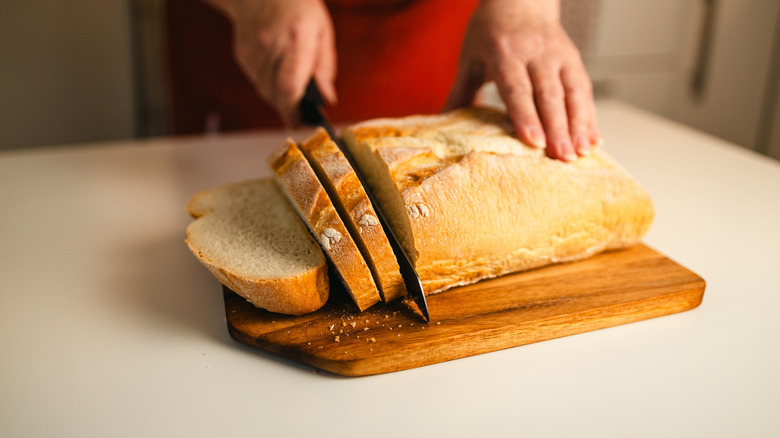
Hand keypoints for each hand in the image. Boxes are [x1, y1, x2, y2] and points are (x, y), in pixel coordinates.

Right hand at [218, 0, 336, 126]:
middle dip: (290, 109)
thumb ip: (325, 66)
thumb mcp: (322, 30)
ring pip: (266, 91)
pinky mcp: (242, 56)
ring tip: (292, 87)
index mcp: (297, 38)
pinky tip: (278, 72)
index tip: (300, 123)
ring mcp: (253, 52)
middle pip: (277, 94)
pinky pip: (258, 82)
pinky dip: (270, 86)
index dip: (294, 110)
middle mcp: (271, 46)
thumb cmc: (297, 7)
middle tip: (300, 115)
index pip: (290, 85)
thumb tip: (327, 97)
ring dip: (281, 98)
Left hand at [447, 0, 598, 160]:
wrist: (520, 0)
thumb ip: (460, 91)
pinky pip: (585, 89)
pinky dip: (590, 116)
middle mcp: (535, 52)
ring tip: (581, 154)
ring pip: (573, 92)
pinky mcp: (574, 58)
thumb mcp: (470, 58)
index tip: (534, 143)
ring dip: (580, 125)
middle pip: (549, 94)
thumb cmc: (490, 33)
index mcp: (505, 52)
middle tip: (562, 158)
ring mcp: (558, 55)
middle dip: (558, 128)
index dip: (526, 116)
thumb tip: (442, 124)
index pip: (517, 88)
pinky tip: (593, 140)